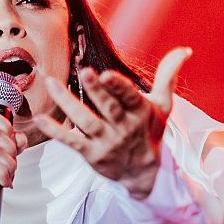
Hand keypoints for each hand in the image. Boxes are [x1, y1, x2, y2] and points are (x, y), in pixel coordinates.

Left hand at [33, 47, 192, 198]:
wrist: (143, 173)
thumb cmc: (149, 132)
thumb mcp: (163, 106)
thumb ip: (168, 76)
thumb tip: (184, 50)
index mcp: (140, 112)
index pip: (129, 97)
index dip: (118, 87)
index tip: (106, 74)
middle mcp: (123, 127)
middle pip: (108, 107)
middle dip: (97, 90)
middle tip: (84, 71)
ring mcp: (106, 142)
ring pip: (85, 122)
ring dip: (67, 103)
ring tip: (51, 83)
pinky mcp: (91, 154)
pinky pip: (70, 142)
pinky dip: (55, 131)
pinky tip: (40, 118)